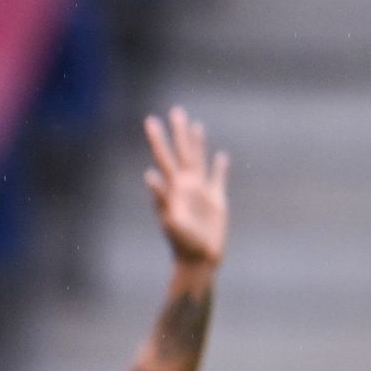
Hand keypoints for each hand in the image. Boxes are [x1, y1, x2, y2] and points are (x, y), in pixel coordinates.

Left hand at [144, 106, 228, 269]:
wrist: (198, 260)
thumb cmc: (182, 244)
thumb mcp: (170, 221)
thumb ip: (161, 198)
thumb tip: (149, 174)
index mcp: (174, 187)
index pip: (164, 157)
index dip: (158, 138)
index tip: (151, 120)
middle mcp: (186, 186)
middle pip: (181, 152)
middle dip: (177, 132)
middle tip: (175, 110)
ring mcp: (201, 192)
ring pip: (199, 160)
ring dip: (196, 143)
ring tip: (194, 125)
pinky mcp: (216, 201)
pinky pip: (219, 179)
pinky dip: (220, 167)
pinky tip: (222, 156)